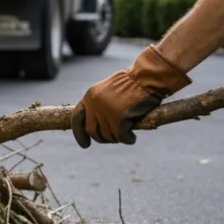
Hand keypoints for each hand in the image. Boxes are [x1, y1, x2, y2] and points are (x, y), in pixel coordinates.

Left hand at [71, 45, 191, 147]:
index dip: (79, 133)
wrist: (147, 77)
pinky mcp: (118, 117)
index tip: (85, 145)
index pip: (77, 118)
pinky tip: (132, 138)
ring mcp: (105, 110)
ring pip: (107, 135)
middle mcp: (94, 104)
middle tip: (115, 139)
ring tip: (127, 133)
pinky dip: (127, 139)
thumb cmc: (133, 84)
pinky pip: (120, 136)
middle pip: (92, 131)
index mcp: (90, 96)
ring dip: (117, 138)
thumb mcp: (109, 92)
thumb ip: (100, 106)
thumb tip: (98, 128)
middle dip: (102, 138)